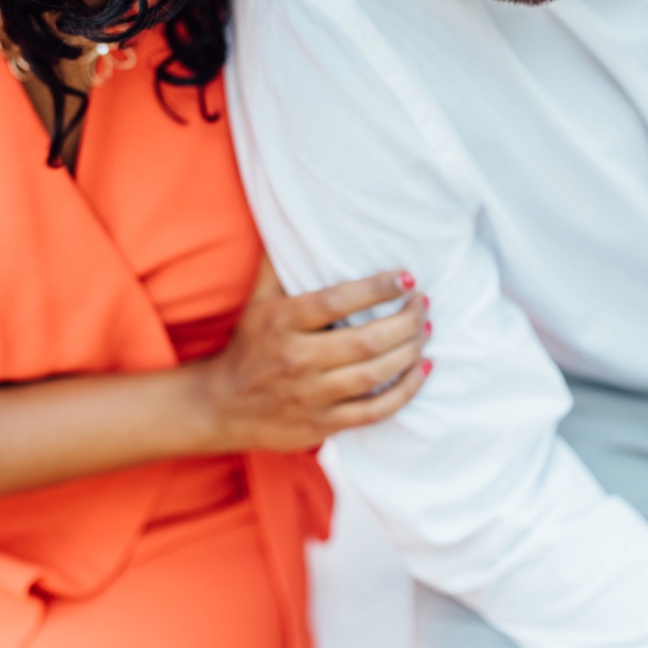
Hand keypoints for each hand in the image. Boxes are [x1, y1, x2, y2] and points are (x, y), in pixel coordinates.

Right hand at [191, 261, 429, 452]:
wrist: (223, 405)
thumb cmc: (249, 346)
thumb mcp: (256, 302)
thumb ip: (278, 266)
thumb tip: (296, 224)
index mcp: (282, 323)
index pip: (337, 302)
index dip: (377, 289)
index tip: (405, 278)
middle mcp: (297, 359)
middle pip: (365, 341)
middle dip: (405, 321)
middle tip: (423, 304)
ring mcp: (311, 394)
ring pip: (374, 374)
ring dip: (410, 352)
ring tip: (424, 331)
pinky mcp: (323, 423)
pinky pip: (375, 410)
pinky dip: (405, 392)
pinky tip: (422, 370)